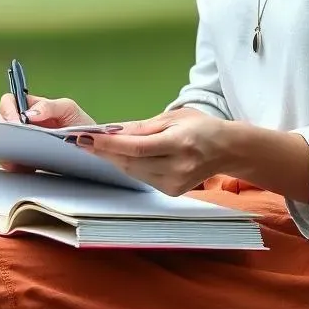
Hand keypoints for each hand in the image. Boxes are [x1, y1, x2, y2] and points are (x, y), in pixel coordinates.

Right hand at [0, 93, 95, 172]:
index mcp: (32, 108)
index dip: (8, 109)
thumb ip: (50, 106)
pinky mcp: (22, 162)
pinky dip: (10, 164)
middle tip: (17, 138)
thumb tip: (30, 113)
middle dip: (3, 128)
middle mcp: (22, 124)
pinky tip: (23, 166)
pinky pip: (6, 162)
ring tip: (20, 153)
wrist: (94, 153)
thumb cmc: (81, 127)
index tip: (16, 121)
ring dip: (5, 147)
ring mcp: (20, 143)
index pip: (9, 101)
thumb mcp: (69, 110)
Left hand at [77, 108, 226, 195]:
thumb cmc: (200, 127)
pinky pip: (142, 178)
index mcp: (179, 144)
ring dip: (113, 159)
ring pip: (133, 172)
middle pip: (130, 162)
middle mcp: (177, 167)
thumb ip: (143, 127)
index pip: (136, 147)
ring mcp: (175, 183)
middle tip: (81, 140)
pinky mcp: (172, 191)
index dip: (108, 144)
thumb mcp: (174, 117)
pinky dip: (128, 167)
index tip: (86, 138)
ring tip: (95, 146)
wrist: (226, 149)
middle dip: (104, 152)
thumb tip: (113, 131)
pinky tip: (119, 157)